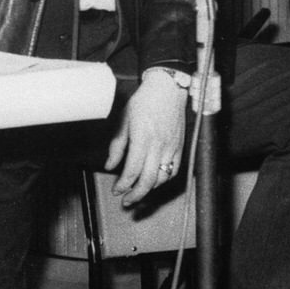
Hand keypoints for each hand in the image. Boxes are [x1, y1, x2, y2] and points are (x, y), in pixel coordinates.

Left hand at [104, 71, 188, 204]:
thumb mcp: (124, 120)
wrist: (168, 88)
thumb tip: (110, 165)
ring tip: (139, 191)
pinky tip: (156, 181)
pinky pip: (174, 170)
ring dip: (150, 189)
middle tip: (127, 200)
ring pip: (162, 178)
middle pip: (148, 180)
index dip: (123, 185)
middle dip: (136, 195)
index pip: (132, 170)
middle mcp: (158, 144)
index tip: (117, 190)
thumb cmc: (145, 100)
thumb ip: (117, 145)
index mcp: (142, 137)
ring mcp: (171, 146)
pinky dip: (164, 179)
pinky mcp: (180, 146)